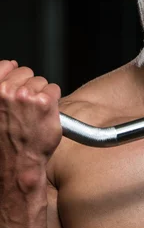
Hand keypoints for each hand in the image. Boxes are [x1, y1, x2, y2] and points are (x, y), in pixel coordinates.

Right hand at [0, 61, 61, 185]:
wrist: (18, 162)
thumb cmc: (6, 142)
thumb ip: (1, 90)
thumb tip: (11, 64)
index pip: (6, 65)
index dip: (14, 74)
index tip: (18, 84)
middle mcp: (7, 91)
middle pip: (26, 73)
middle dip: (29, 87)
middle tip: (28, 108)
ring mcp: (26, 96)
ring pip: (41, 82)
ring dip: (42, 95)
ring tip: (35, 114)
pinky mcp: (45, 102)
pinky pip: (54, 90)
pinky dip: (53, 100)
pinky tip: (46, 114)